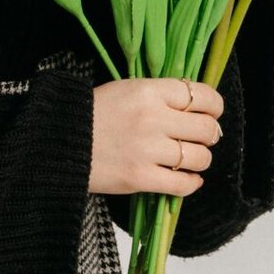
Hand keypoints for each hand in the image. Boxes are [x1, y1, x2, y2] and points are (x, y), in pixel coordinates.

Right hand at [89, 77, 224, 197]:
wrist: (59, 142)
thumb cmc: (93, 114)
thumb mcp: (126, 89)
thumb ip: (160, 95)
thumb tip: (198, 108)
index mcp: (149, 91)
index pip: (201, 96)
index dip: (214, 106)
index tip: (211, 113)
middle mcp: (152, 118)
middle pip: (206, 128)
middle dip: (210, 134)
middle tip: (202, 138)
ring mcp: (147, 150)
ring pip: (200, 157)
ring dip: (200, 160)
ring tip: (190, 159)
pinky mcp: (140, 178)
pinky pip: (183, 184)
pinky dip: (190, 183)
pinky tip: (186, 179)